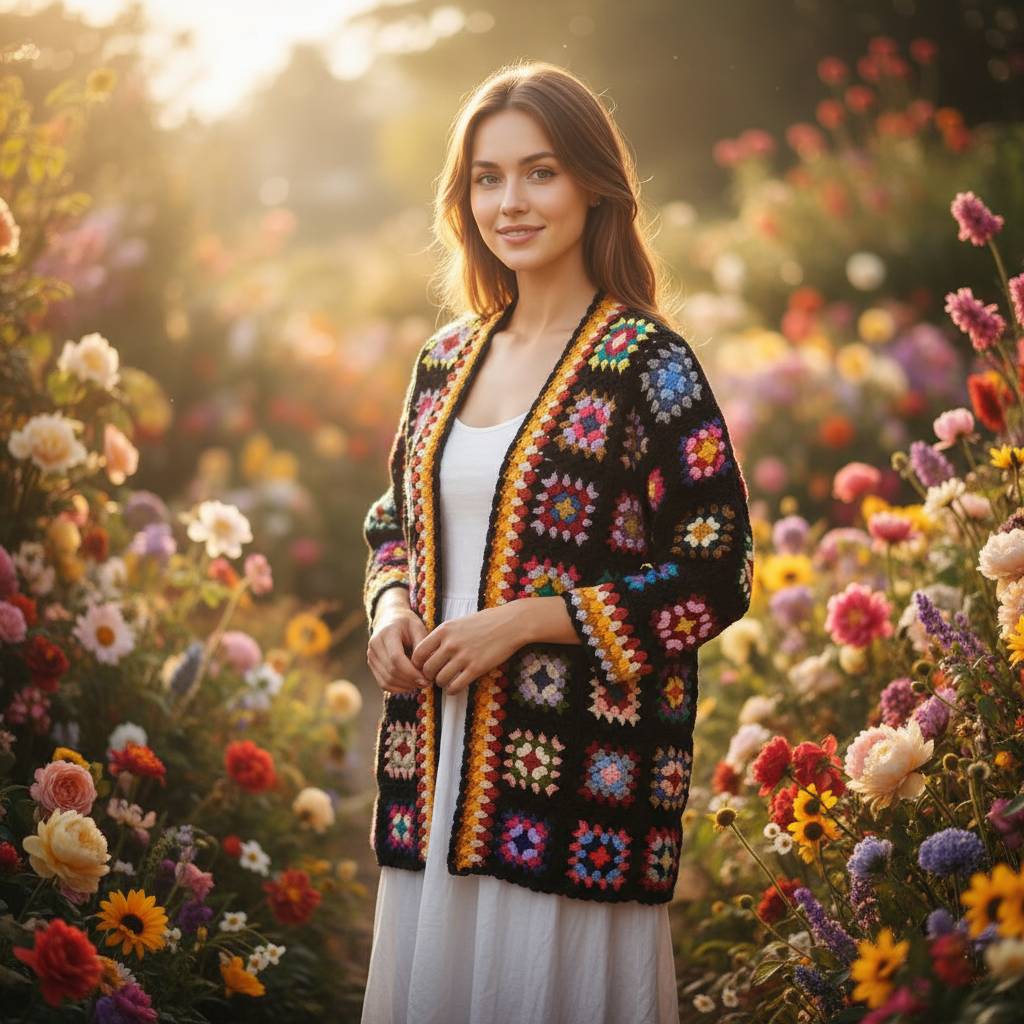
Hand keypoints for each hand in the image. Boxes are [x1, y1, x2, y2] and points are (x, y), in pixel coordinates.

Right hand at [367, 589, 428, 694]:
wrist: (389, 617)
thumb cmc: (407, 623)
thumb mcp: (418, 628)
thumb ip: (422, 646)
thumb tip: (426, 669)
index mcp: (387, 633)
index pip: (396, 658)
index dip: (411, 673)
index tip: (426, 679)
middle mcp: (375, 645)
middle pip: (391, 672)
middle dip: (410, 681)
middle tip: (427, 683)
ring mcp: (370, 655)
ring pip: (386, 681)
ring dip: (405, 687)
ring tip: (420, 684)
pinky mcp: (371, 664)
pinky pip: (383, 683)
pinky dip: (398, 688)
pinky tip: (411, 685)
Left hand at [411, 605, 528, 694]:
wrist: (510, 623)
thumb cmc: (486, 622)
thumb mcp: (459, 623)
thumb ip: (444, 636)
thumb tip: (430, 653)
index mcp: (444, 630)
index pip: (418, 652)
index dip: (418, 664)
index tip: (424, 667)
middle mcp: (451, 643)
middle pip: (427, 669)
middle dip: (429, 676)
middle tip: (435, 677)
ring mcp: (463, 656)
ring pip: (440, 679)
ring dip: (442, 684)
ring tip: (447, 681)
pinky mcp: (476, 668)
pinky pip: (456, 686)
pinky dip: (452, 690)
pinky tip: (455, 687)